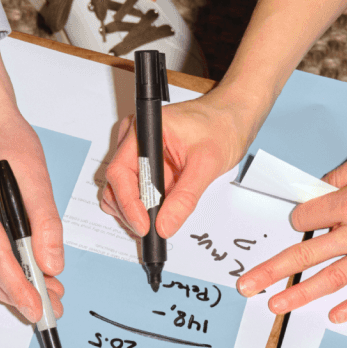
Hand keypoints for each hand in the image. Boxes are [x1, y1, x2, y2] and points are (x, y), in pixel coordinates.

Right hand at [0, 36, 62, 321]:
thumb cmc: (2, 134)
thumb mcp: (36, 174)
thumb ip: (45, 222)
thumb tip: (51, 265)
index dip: (18, 289)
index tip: (37, 309)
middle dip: (16, 294)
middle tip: (51, 305)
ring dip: (5, 288)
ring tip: (42, 293)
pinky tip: (19, 277)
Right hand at [99, 90, 264, 237]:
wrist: (231, 118)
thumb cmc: (221, 127)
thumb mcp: (207, 164)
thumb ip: (185, 197)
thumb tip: (165, 224)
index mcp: (145, 129)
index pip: (120, 172)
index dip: (128, 203)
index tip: (143, 225)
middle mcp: (135, 139)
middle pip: (115, 184)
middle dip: (129, 212)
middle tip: (152, 229)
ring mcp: (139, 152)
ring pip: (121, 191)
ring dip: (134, 212)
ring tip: (158, 222)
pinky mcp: (146, 164)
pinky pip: (136, 191)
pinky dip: (143, 207)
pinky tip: (159, 213)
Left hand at [235, 126, 346, 322]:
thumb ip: (343, 173)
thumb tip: (323, 189)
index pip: (306, 217)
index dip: (299, 217)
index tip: (303, 218)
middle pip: (306, 254)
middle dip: (271, 271)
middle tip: (247, 286)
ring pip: (332, 279)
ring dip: (300, 294)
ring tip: (276, 305)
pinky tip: (334, 316)